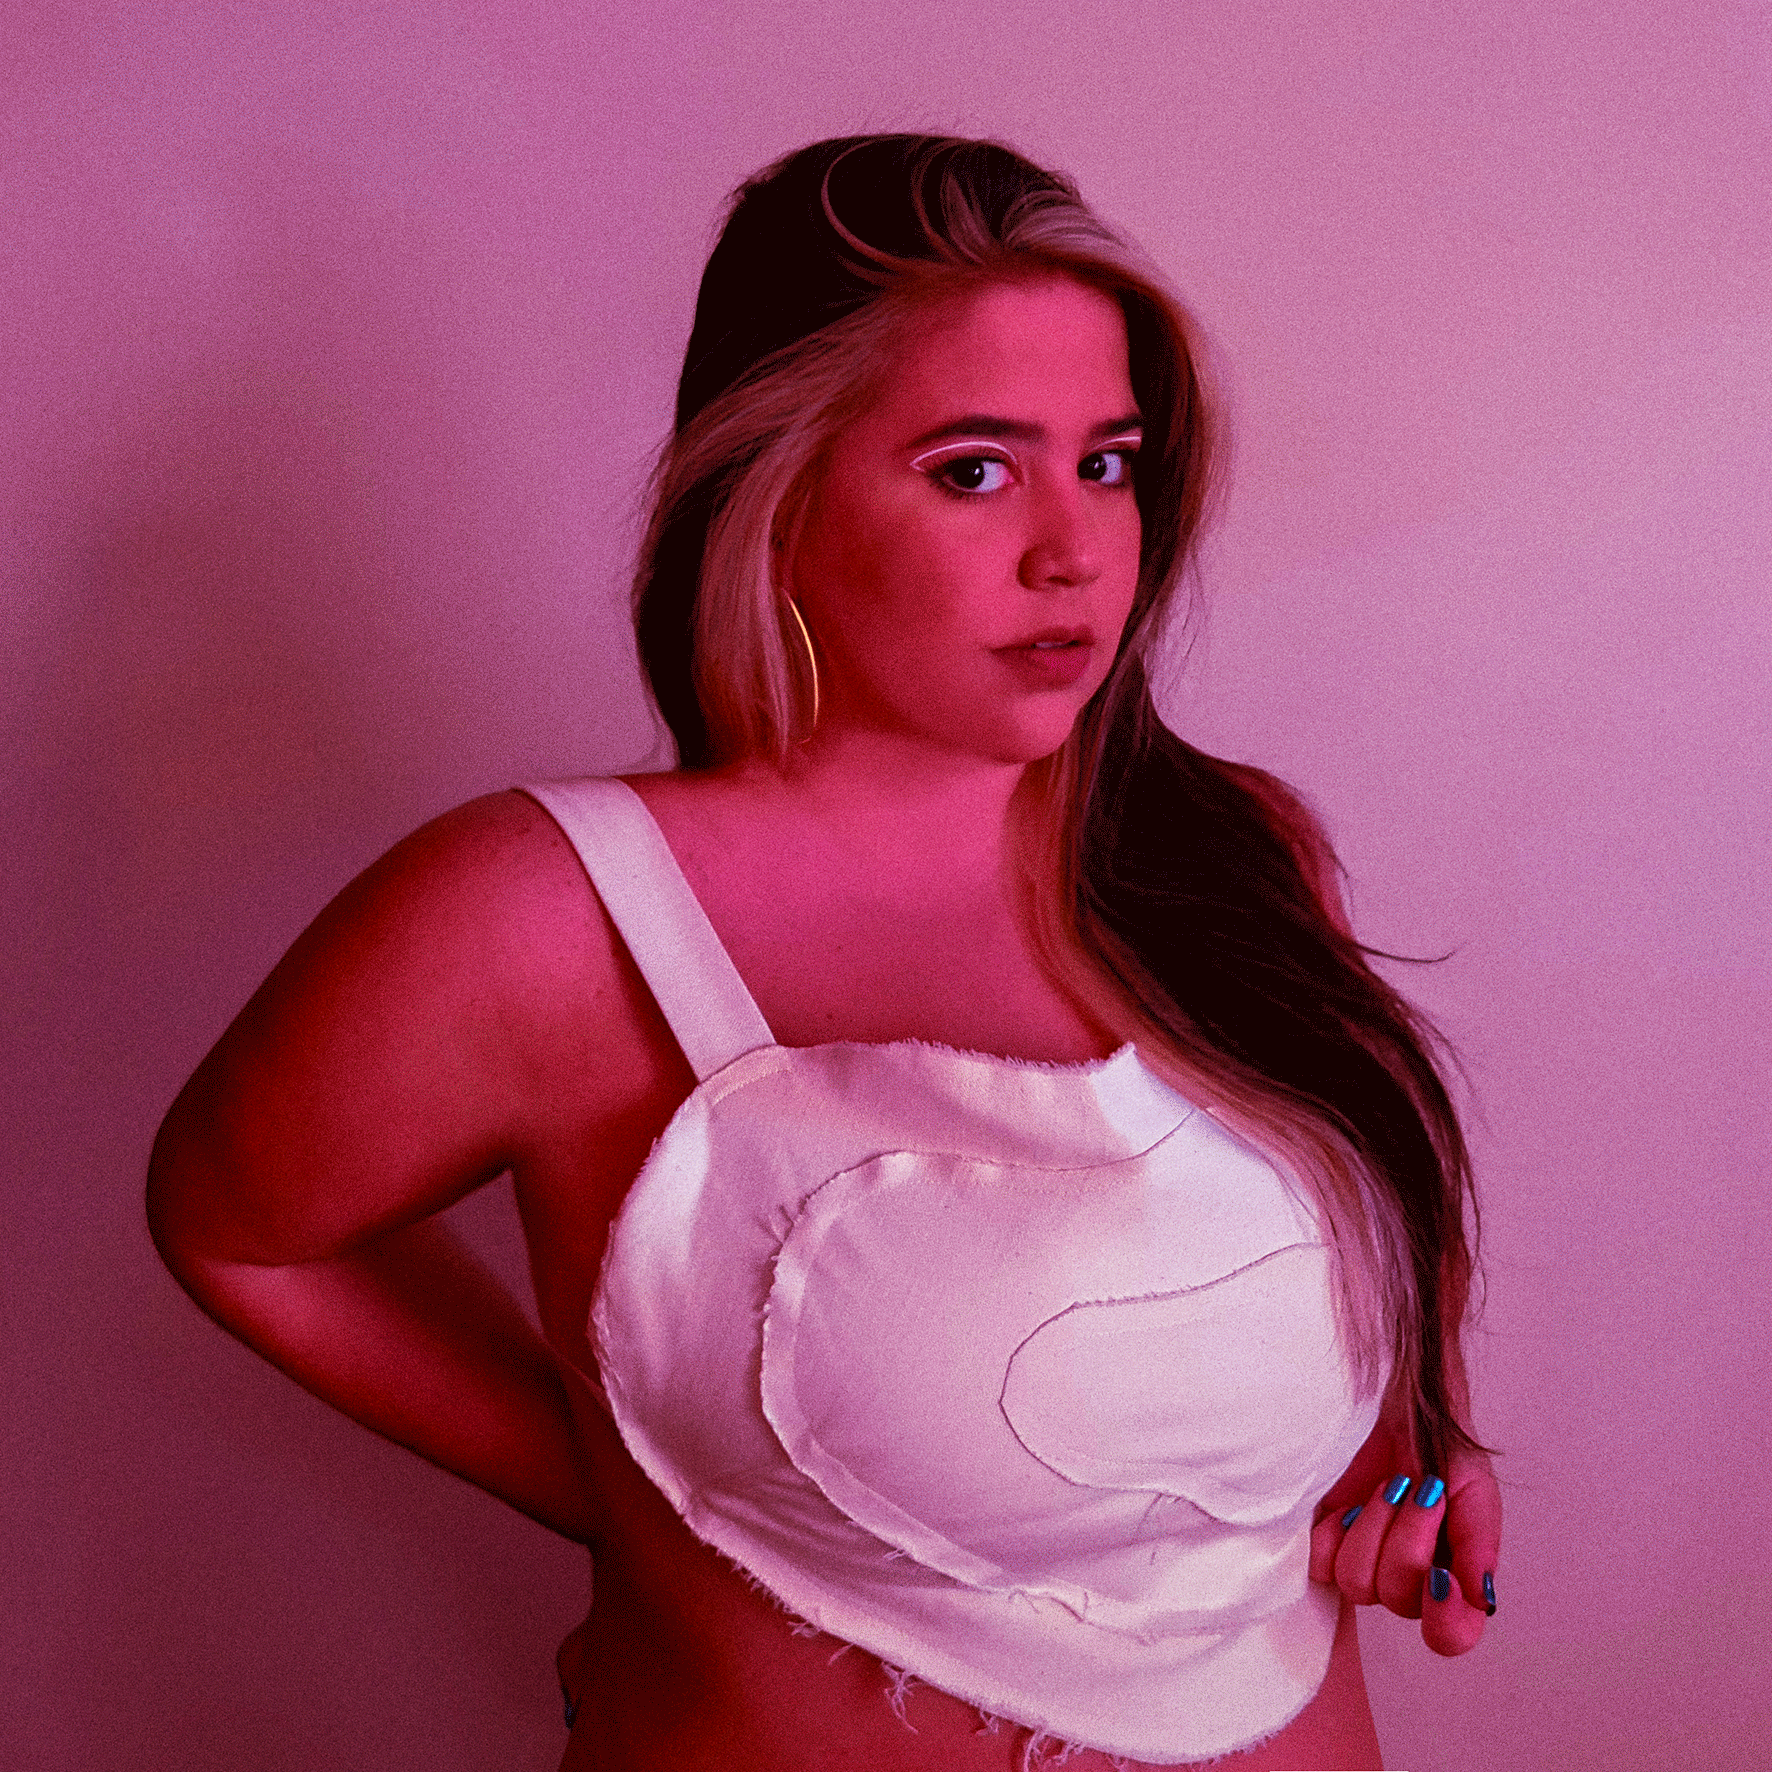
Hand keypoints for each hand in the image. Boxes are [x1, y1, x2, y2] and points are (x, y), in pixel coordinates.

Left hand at [1309, 1418, 1500, 1655]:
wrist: (1398, 1405)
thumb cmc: (1440, 1448)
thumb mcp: (1473, 1490)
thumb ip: (1479, 1545)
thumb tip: (1481, 1599)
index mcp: (1451, 1579)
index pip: (1450, 1635)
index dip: (1444, 1619)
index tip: (1440, 1576)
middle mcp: (1406, 1582)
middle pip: (1398, 1600)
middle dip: (1409, 1540)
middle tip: (1420, 1491)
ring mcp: (1364, 1562)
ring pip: (1357, 1584)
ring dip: (1374, 1529)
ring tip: (1388, 1488)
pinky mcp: (1325, 1540)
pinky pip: (1321, 1565)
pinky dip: (1335, 1533)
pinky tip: (1351, 1504)